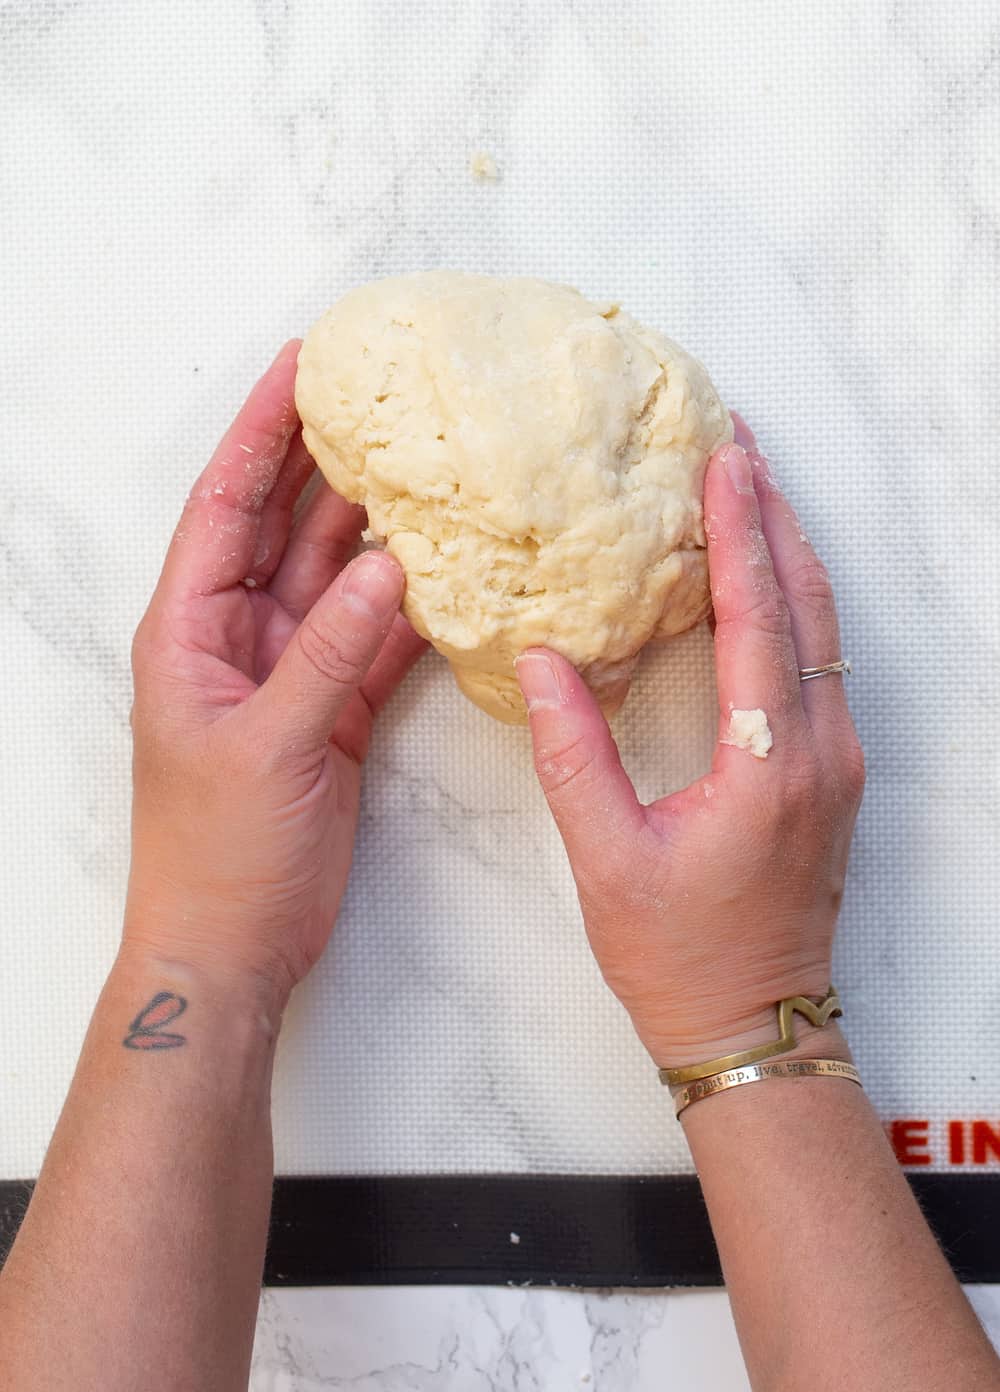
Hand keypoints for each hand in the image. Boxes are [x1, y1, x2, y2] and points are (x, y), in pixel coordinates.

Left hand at [123, 343, 424, 1007]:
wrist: (233, 945)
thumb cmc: (217, 854)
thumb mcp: (267, 747)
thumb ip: (327, 657)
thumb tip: (384, 571)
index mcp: (190, 632)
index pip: (225, 507)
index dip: (259, 432)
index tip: (299, 364)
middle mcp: (235, 639)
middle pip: (281, 526)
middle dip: (320, 458)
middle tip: (373, 392)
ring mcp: (288, 674)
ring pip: (336, 579)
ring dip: (374, 527)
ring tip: (423, 459)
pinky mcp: (332, 713)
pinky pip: (374, 642)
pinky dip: (408, 609)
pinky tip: (445, 568)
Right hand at [515, 417, 864, 1067]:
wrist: (754, 1029)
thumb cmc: (680, 957)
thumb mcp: (607, 860)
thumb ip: (572, 757)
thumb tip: (542, 662)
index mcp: (768, 765)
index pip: (758, 617)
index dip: (739, 530)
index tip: (725, 456)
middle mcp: (821, 751)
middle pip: (808, 602)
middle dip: (774, 515)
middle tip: (739, 443)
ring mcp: (837, 761)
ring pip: (823, 628)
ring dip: (787, 553)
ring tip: (751, 488)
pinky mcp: (831, 774)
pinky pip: (819, 662)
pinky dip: (792, 603)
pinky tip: (760, 580)